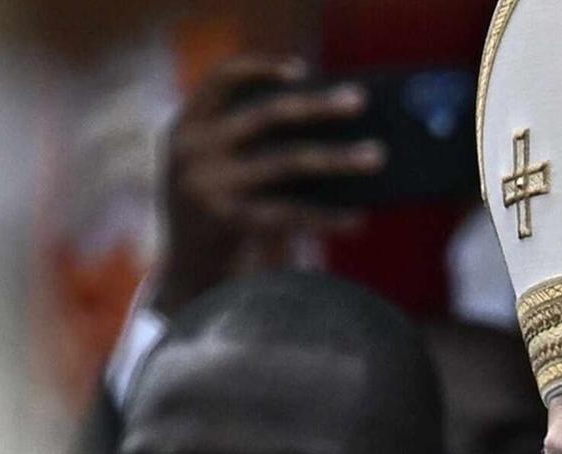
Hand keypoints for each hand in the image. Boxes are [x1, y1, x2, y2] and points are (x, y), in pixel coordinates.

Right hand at [154, 57, 382, 313]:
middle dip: (318, 105)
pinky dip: (326, 217)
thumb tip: (328, 116)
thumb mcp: (216, 168)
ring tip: (376, 156)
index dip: (261, 68)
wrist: (185, 278)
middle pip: (266, 115)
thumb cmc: (216, 213)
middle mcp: (192, 151)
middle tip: (360, 101)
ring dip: (338, 158)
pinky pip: (289, 214)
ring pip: (287, 162)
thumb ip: (248, 141)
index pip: (221, 79)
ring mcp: (208, 187)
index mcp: (186, 127)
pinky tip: (357, 219)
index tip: (303, 72)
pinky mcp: (226, 224)